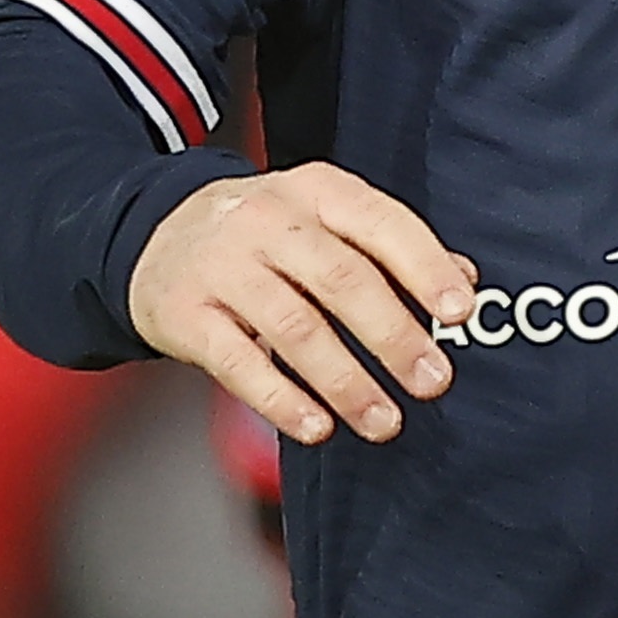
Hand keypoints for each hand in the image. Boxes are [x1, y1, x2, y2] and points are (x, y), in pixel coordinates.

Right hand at [129, 162, 474, 447]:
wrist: (154, 233)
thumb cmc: (265, 235)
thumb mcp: (325, 220)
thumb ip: (391, 248)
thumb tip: (464, 284)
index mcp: (316, 190)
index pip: (381, 223)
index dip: (425, 267)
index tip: (460, 313)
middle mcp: (267, 219)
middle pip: (341, 278)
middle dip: (394, 335)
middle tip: (432, 382)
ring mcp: (222, 266)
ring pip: (294, 326)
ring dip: (346, 381)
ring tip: (384, 421)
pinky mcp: (185, 313)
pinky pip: (238, 361)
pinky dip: (281, 399)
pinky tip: (317, 427)